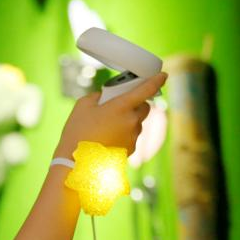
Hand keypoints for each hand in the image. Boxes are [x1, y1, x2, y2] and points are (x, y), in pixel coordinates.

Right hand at [52, 72, 167, 156]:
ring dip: (128, 121)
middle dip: (136, 104)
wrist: (76, 163)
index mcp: (121, 106)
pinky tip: (106, 139)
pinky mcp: (130, 150)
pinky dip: (123, 135)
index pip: (146, 89)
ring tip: (106, 127)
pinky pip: (131, 137)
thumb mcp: (83, 106)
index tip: (163, 76)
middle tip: (119, 105)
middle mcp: (131, 121)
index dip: (156, 80)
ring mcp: (132, 137)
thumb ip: (98, 96)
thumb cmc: (77, 133)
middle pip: (144, 107)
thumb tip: (106, 98)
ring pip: (136, 123)